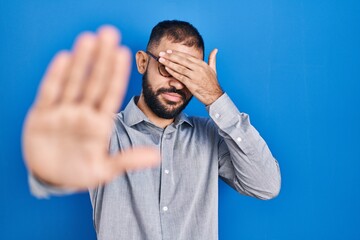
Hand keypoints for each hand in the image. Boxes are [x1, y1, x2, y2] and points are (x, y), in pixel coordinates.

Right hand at [22, 26, 159, 189]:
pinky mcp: (41, 115)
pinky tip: (64, 59)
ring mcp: (63, 112)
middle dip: (101, 59)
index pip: (111, 93)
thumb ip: (128, 160)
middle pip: (94, 81)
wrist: (52, 180)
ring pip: (73, 82)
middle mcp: (83, 113)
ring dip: (81, 61)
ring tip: (89, 39)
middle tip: (109, 33)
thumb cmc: (80, 173)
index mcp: (100, 123)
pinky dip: (56, 77)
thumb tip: (156, 157)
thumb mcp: (105, 170)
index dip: (117, 74)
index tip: (124, 53)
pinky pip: (49, 93)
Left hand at [158, 49, 222, 104]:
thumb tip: (215, 49)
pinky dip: (173, 72)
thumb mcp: (213, 69)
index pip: (187, 57)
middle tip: (162, 53)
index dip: (177, 53)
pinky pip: (180, 77)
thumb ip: (212, 58)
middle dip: (170, 56)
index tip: (169, 51)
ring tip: (161, 60)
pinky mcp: (191, 84)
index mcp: (202, 64)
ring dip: (169, 63)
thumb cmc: (213, 82)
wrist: (214, 95)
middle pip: (182, 60)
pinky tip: (167, 69)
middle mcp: (198, 68)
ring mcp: (194, 76)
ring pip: (179, 68)